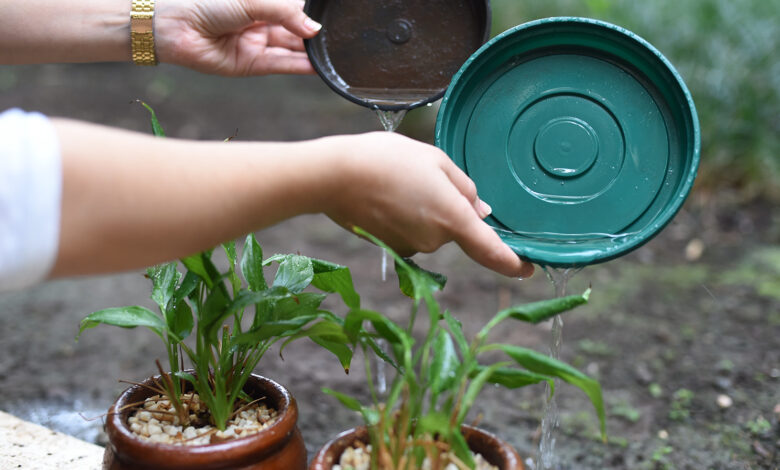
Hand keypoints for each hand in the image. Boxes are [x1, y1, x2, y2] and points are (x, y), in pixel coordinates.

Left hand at [155, 0, 320, 75]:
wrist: (176, 26)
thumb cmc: (207, 3)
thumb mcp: (253, 0)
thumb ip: (287, 13)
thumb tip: (314, 29)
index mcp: (262, 1)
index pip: (295, 7)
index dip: (312, 13)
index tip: (334, 19)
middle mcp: (262, 22)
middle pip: (296, 30)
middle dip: (315, 35)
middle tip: (337, 38)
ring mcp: (258, 43)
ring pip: (292, 49)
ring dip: (311, 53)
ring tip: (332, 54)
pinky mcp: (253, 64)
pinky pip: (282, 65)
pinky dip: (300, 66)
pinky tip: (317, 65)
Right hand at [320, 132, 534, 277]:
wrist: (334, 176)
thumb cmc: (386, 160)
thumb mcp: (435, 160)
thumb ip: (465, 187)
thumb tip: (481, 210)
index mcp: (452, 218)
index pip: (492, 250)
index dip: (514, 263)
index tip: (529, 268)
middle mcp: (434, 241)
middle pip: (454, 229)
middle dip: (446, 207)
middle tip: (421, 176)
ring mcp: (410, 248)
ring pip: (430, 230)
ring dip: (422, 210)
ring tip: (397, 181)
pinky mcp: (390, 248)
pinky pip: (409, 233)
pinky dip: (403, 217)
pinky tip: (385, 196)